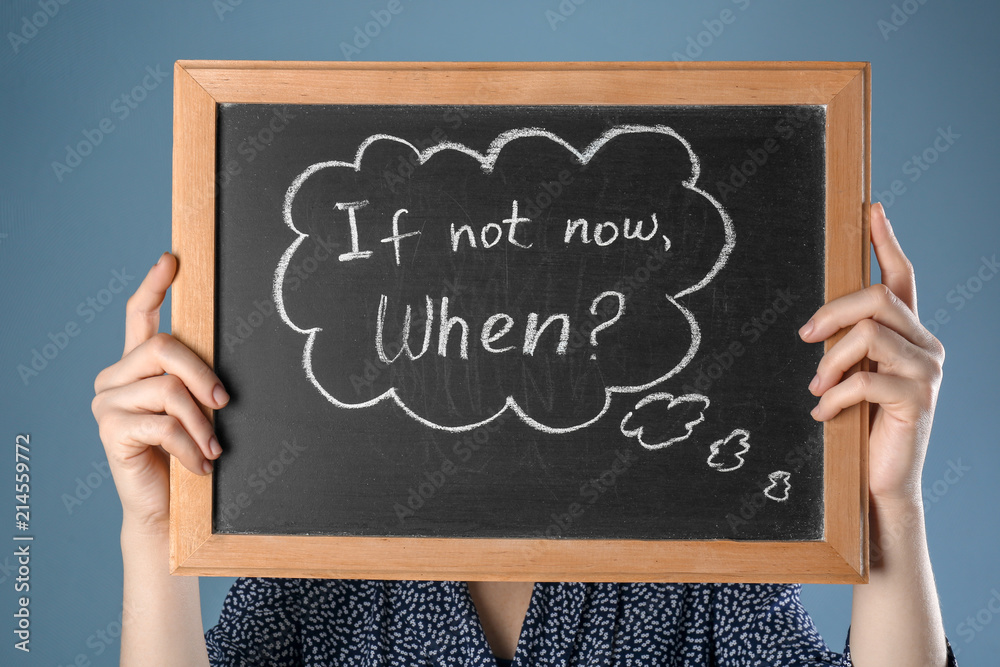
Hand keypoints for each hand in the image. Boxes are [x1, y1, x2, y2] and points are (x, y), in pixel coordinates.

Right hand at [91, 252, 227, 529]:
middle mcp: (116, 376)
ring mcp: (107, 402)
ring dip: (201, 421)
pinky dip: (190, 445)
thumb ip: (196, 380)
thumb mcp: (196, 409)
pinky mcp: (110, 429)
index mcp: (137, 365)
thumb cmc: (187, 454)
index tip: (171, 260)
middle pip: (164, 348)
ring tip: (214, 449)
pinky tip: (200, 464)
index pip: (141, 315)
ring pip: (168, 389)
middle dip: (202, 374)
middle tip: (225, 403)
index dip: (155, 286)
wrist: (169, 510)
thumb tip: (222, 362)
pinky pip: (163, 425)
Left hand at [799, 203, 944, 502]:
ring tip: (816, 387)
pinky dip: (836, 396)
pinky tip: (823, 414)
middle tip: (805, 337)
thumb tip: (815, 323)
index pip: (901, 277)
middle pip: (877, 298)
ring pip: (870, 335)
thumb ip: (848, 346)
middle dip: (833, 312)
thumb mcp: (851, 377)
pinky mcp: (918, 398)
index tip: (871, 209)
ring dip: (832, 362)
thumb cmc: (860, 427)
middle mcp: (925, 344)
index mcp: (909, 333)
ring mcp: (926, 371)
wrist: (879, 482)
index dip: (886, 241)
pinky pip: (868, 380)